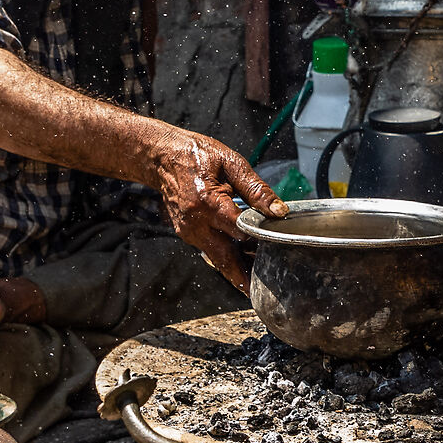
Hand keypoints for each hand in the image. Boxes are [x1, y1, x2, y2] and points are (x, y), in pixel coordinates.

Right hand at [140, 121, 284, 290]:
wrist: (163, 158)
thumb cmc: (197, 155)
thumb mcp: (232, 163)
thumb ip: (256, 189)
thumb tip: (278, 211)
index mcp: (208, 202)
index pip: (239, 230)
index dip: (260, 239)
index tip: (277, 247)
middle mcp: (196, 223)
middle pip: (226, 259)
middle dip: (246, 276)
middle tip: (266, 287)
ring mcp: (189, 232)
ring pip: (218, 260)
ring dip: (238, 269)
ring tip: (262, 276)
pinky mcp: (188, 235)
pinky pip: (211, 250)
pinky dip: (228, 256)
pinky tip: (245, 257)